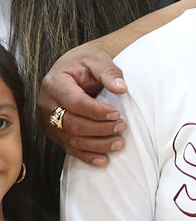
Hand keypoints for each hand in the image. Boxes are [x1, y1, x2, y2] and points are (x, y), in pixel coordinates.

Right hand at [38, 44, 128, 165]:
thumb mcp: (97, 60)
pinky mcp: (55, 132)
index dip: (96, 111)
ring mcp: (48, 120)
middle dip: (99, 129)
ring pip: (70, 139)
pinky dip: (86, 156)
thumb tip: (122, 88)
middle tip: (122, 128)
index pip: (74, 102)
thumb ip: (109, 72)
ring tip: (119, 144)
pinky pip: (68, 147)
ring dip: (96, 145)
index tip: (117, 114)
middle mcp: (47, 104)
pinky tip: (103, 161)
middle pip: (72, 123)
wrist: (72, 68)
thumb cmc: (85, 64)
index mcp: (55, 83)